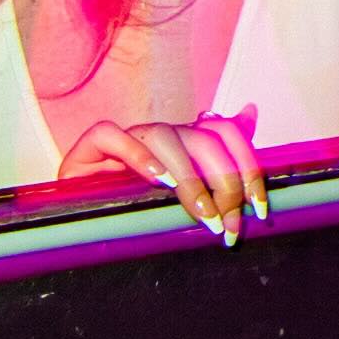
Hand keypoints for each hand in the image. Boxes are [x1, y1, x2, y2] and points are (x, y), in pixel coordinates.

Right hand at [54, 112, 264, 243]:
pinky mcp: (90, 147)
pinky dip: (136, 155)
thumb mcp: (181, 196)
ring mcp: (127, 137)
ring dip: (189, 178)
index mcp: (185, 142)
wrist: (80, 215)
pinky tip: (156, 180)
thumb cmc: (134, 207)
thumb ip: (217, 163)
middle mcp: (161, 135)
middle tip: (227, 225)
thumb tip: (250, 112)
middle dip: (225, 183)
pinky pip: (110, 135)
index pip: (228, 134)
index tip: (259, 209)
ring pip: (164, 136)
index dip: (248, 168)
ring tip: (201, 213)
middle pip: (204, 139)